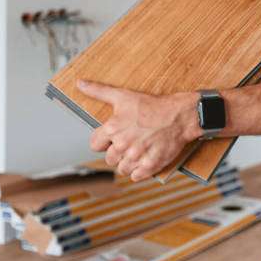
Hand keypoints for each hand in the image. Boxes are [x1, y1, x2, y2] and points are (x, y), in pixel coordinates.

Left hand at [76, 79, 199, 181]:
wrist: (180, 115)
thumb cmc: (153, 105)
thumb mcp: (123, 95)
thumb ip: (99, 91)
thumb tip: (80, 83)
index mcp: (112, 129)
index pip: (95, 145)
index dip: (104, 141)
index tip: (115, 136)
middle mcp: (122, 145)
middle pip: (109, 158)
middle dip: (118, 151)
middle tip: (132, 140)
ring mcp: (136, 157)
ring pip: (122, 169)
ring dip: (129, 162)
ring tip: (140, 149)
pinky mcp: (149, 166)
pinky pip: (136, 176)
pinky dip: (140, 170)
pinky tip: (146, 157)